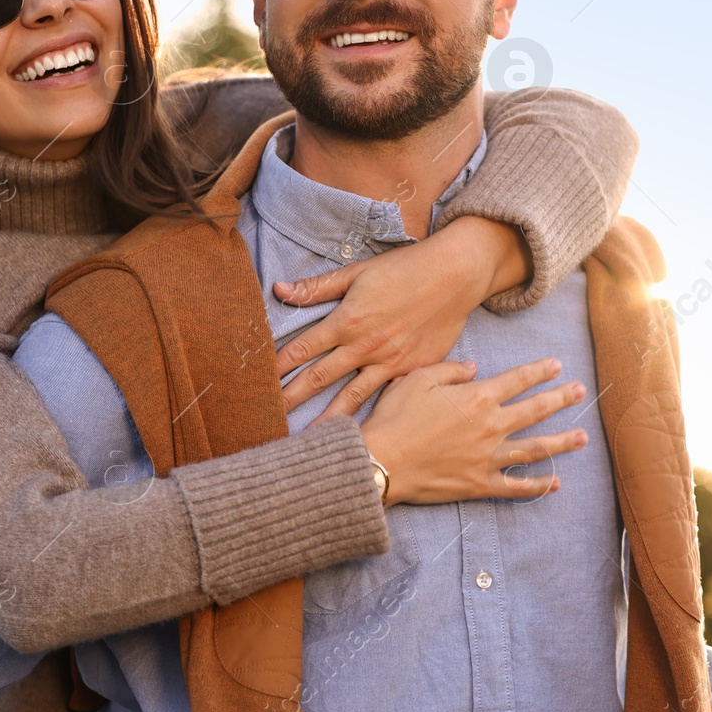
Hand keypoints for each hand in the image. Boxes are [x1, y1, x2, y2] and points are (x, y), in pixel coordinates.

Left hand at [272, 217, 531, 418]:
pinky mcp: (412, 371)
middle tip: (266, 420)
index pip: (301, 348)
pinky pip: (384, 398)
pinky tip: (356, 435)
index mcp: (347, 320)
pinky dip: (368, 417)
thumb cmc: (405, 269)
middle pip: (318, 378)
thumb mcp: (358, 273)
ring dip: (325, 421)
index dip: (276, 367)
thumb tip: (279, 290)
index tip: (255, 384)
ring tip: (306, 442)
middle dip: (289, 400)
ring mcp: (389, 362)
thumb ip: (318, 288)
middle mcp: (365, 346)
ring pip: (350, 399)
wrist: (456, 275)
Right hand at [359, 357, 588, 504]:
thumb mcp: (417, 379)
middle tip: (582, 392)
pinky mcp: (480, 483)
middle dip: (561, 399)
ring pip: (535, 448)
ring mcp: (488, 457)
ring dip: (562, 442)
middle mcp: (491, 426)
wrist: (383, 462)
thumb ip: (450, 370)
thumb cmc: (395, 418)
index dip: (540, 371)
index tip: (558, 366)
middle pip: (536, 410)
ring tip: (582, 437)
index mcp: (477, 397)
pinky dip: (537, 486)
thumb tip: (474, 368)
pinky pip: (516, 487)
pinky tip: (555, 483)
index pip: (518, 380)